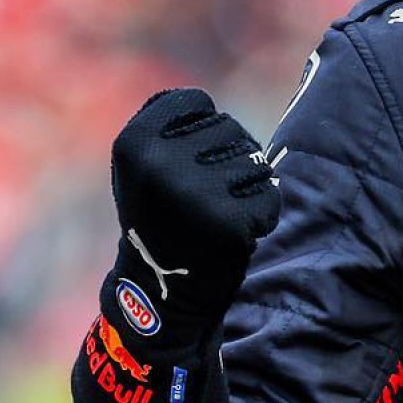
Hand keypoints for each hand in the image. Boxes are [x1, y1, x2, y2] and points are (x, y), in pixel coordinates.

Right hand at [73, 90, 280, 402]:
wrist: (161, 300)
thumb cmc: (160, 223)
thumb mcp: (145, 167)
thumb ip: (171, 129)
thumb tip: (206, 105)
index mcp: (133, 141)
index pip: (196, 102)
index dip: (199, 133)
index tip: (179, 169)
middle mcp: (160, 163)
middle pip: (229, 128)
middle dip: (225, 161)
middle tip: (196, 204)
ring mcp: (195, 193)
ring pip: (254, 160)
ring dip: (246, 188)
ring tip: (213, 219)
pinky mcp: (229, 223)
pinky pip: (269, 196)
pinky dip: (262, 214)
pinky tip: (232, 237)